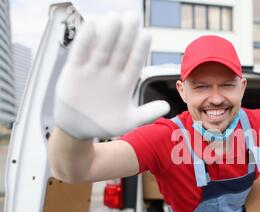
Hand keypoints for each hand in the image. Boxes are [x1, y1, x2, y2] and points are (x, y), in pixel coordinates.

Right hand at [54, 12, 169, 139]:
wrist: (78, 130)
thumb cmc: (105, 124)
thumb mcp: (128, 121)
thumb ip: (147, 114)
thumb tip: (167, 107)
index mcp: (124, 83)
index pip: (135, 62)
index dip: (140, 49)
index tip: (147, 34)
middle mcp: (110, 73)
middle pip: (120, 50)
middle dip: (127, 34)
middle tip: (133, 16)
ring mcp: (92, 71)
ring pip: (102, 48)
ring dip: (109, 32)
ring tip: (115, 17)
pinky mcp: (74, 71)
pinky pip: (80, 52)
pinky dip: (85, 38)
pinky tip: (93, 23)